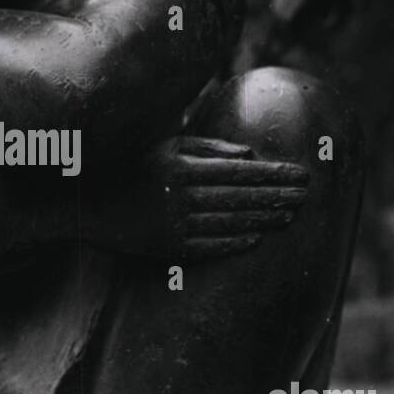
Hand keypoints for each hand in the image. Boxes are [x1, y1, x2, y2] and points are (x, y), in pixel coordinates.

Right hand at [84, 134, 308, 259]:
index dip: (273, 174)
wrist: (86, 205)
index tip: (300, 174)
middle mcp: (177, 195)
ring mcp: (172, 224)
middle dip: (277, 196)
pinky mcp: (165, 247)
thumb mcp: (163, 146)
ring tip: (290, 217)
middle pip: (240, 197)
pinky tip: (257, 239)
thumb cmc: (130, 166)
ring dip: (263, 220)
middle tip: (307, 195)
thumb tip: (249, 154)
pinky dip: (234, 243)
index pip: (239, 171)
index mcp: (179, 166)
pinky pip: (208, 246)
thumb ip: (206, 146)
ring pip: (229, 222)